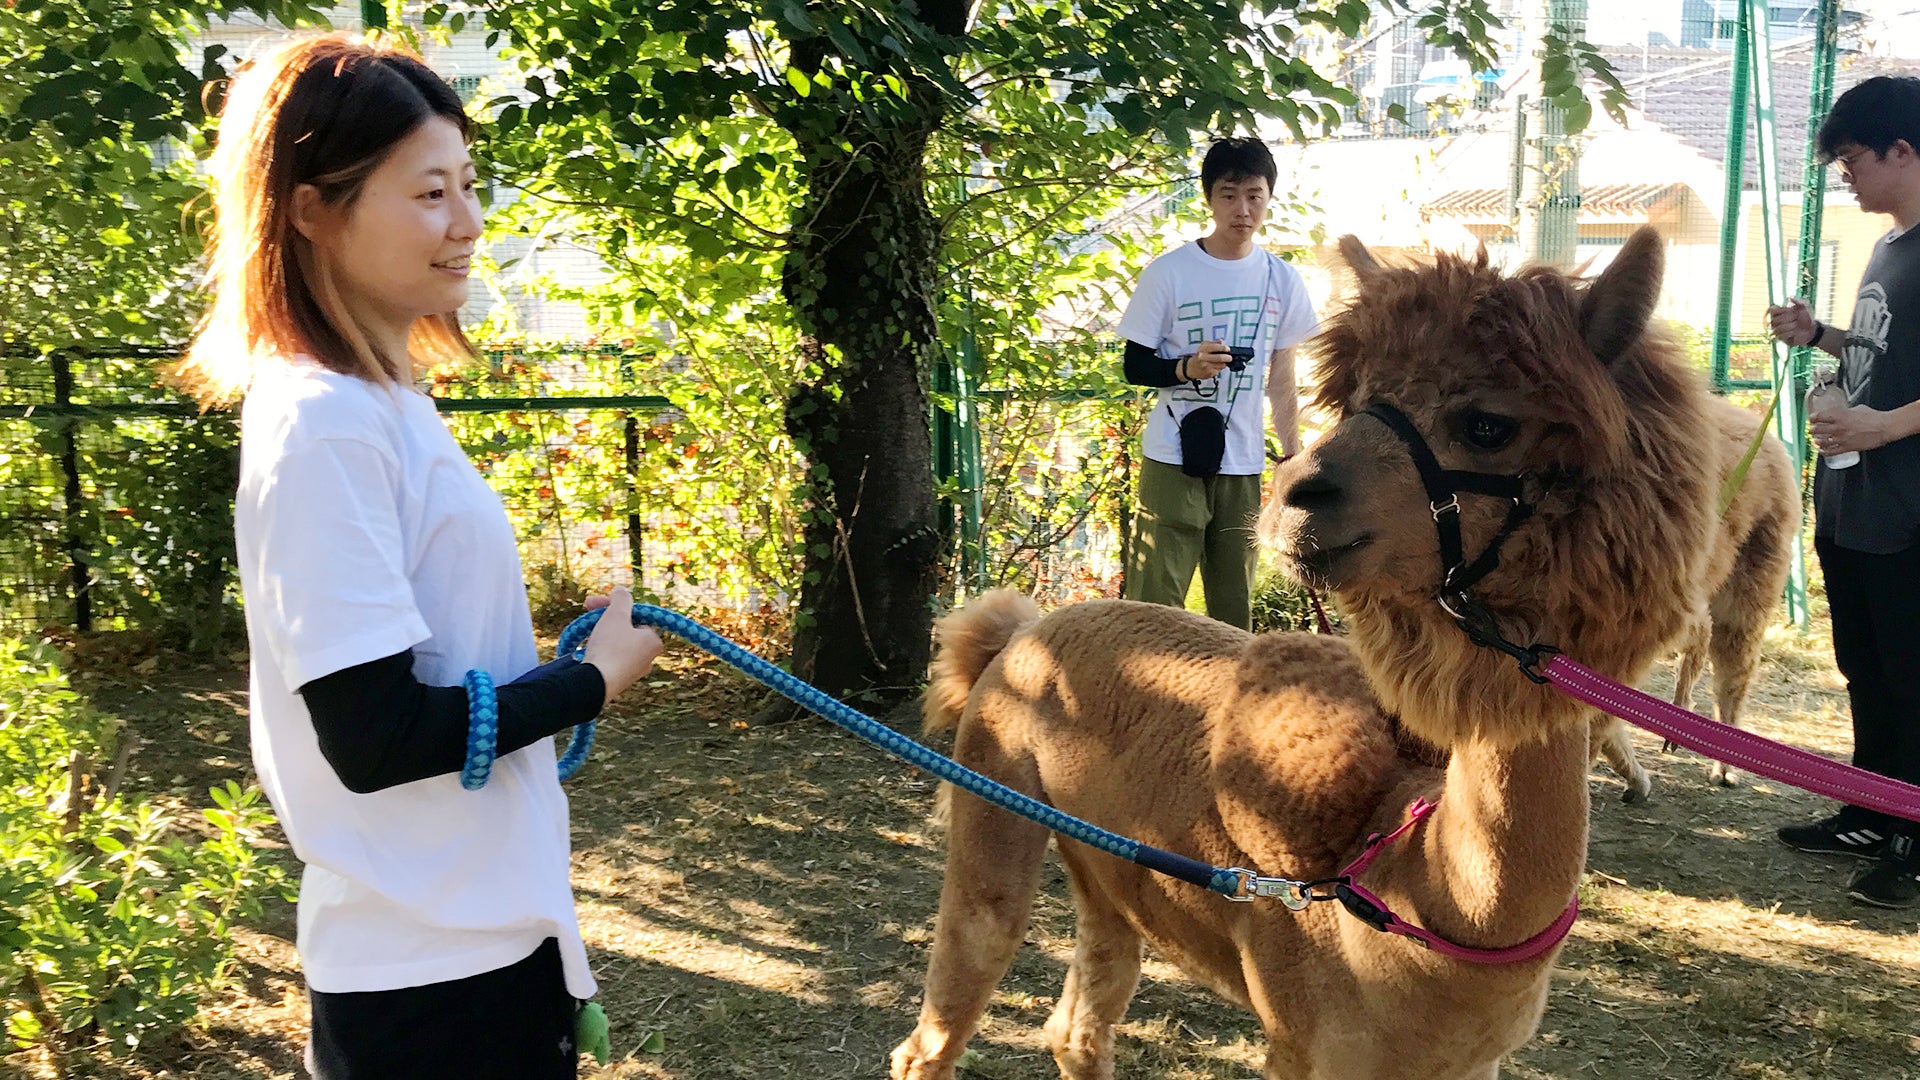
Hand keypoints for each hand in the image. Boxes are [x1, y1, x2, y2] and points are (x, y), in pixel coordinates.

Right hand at [580, 586, 662, 705]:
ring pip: (616, 643)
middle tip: (586, 608)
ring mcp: (633, 671)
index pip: (636, 615)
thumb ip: (621, 599)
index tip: (595, 602)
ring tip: (585, 629)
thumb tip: (622, 590)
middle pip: (625, 628)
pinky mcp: (618, 681)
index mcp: (654, 641)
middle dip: (605, 617)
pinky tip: (587, 648)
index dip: (615, 605)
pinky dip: (599, 649)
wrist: (594, 684)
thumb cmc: (610, 647)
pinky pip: (610, 658)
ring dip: (600, 631)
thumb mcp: (616, 615)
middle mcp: (648, 658)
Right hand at [1183, 341, 1231, 380]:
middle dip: (1228, 357)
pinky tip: (1216, 366)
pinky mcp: (1208, 373)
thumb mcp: (1203, 346)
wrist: (1190, 368)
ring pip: (1221, 365)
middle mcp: (1203, 358)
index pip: (1216, 347)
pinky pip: (1219, 370)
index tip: (1227, 349)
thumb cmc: (1198, 356)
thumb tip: (1221, 342)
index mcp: (1202, 349)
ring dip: (1224, 363)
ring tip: (1222, 362)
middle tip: (1230, 357)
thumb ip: (1213, 343)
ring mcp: (1206, 366)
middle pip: (1220, 358)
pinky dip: (1220, 368)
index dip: (1224, 348)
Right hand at [1766, 298, 1817, 346]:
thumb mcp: (1805, 307)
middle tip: (1796, 318)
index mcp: (1779, 313)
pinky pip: (1780, 336)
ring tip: (1797, 325)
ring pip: (1777, 329)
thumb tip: (1789, 298)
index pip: (1771, 310)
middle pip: (1774, 320)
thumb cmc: (1806, 317)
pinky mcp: (1781, 338)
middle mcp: (1776, 322)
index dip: (1778, 310)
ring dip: (1789, 326)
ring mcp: (1777, 330)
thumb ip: (1798, 301)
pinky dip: (1789, 333)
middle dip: (1787, 318)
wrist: (1811, 330)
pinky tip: (1795, 332)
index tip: (1787, 310)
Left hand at [1808, 404, 1889, 455]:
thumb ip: (1846, 411)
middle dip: (1813, 430)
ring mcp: (1842, 438)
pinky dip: (1823, 451)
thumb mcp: (1857, 409)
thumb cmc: (1873, 416)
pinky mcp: (1847, 447)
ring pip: (1822, 441)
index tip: (1811, 419)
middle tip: (1812, 430)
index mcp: (1840, 415)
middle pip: (1817, 429)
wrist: (1884, 427)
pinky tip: (1821, 450)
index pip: (1819, 417)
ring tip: (1815, 440)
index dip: (1813, 418)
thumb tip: (1841, 412)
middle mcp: (1839, 427)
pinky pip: (1831, 451)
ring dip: (1816, 441)